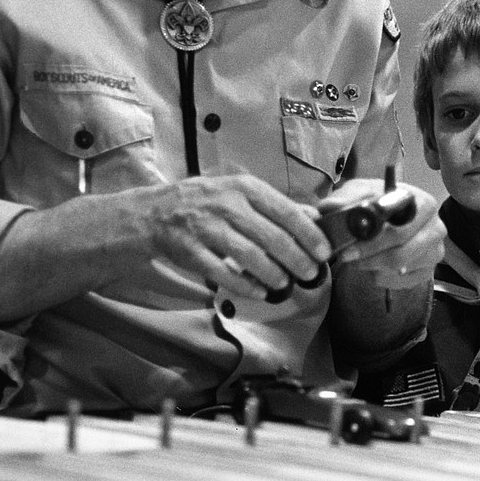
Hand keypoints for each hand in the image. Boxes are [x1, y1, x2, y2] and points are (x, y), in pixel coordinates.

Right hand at [148, 173, 329, 300]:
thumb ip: (277, 205)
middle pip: (271, 236)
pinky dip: (242, 285)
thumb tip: (315, 216)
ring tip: (285, 284)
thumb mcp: (241, 193)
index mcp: (245, 188)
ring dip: (272, 273)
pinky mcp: (190, 249)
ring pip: (248, 254)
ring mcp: (206, 227)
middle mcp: (227, 204)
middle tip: (310, 274)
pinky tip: (258, 292)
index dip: (309, 234)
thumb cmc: (207, 202)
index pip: (286, 211)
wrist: (155, 212)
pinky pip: (220, 271)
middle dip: (296, 258)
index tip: (324, 252)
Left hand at [326, 181, 442, 362]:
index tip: (348, 247)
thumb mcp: (359, 193)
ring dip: (372, 266)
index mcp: (423, 204)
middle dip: (369, 256)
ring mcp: (434, 252)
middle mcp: (436, 228)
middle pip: (401, 252)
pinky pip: (400, 282)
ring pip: (399, 268)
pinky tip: (371, 265)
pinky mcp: (428, 271)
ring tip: (356, 258)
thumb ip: (345, 199)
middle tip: (345, 257)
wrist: (390, 216)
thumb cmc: (377, 202)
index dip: (373, 240)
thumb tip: (330, 207)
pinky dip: (380, 276)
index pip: (401, 228)